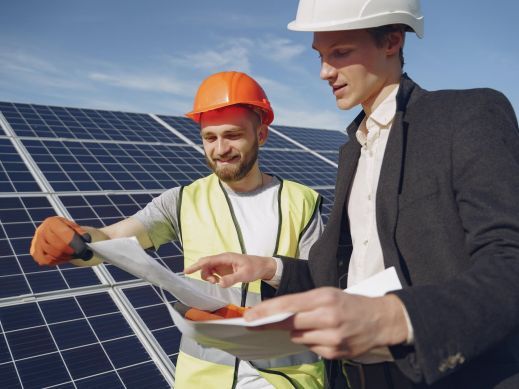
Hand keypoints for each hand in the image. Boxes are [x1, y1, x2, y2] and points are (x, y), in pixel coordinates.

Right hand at [30, 216, 91, 265]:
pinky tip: (64, 258)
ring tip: (74, 256)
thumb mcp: (75, 227)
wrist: (54, 231)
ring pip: (52, 254)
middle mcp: (42, 231)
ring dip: (65, 257)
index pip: (63, 234)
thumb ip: (81, 232)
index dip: (74, 243)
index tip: (84, 249)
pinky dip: (55, 261)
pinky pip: (44, 260)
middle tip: (82, 254)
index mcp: (52, 222)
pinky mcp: (34, 251)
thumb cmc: (68, 229)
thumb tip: (87, 239)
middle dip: (72, 252)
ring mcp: (36, 241)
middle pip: (58, 246)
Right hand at [184, 253, 276, 286]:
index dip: (196, 266)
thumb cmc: (255, 267)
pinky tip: (220, 282)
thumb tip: (220, 284)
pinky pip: (214, 273)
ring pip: (208, 269)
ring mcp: (223, 264)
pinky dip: (213, 278)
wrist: (263, 267)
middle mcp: (222, 260)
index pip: (207, 261)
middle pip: (205, 265)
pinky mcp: (225, 269)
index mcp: (226, 257)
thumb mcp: (244, 275)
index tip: (186, 271)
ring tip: (217, 283)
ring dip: (209, 277)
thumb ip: (232, 279)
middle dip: (203, 273)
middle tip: (212, 282)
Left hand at [244, 287, 407, 359]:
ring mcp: (333, 337)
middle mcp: (328, 317)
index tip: (249, 316)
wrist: (380, 320)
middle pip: (290, 323)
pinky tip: (324, 335)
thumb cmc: (349, 304)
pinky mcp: (336, 353)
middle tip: (255, 322)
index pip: (288, 305)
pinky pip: (311, 348)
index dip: (266, 311)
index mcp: (325, 298)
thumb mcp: (327, 294)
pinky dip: (312, 342)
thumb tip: (276, 314)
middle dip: (271, 323)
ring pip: (298, 337)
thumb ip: (303, 303)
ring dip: (298, 331)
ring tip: (313, 324)